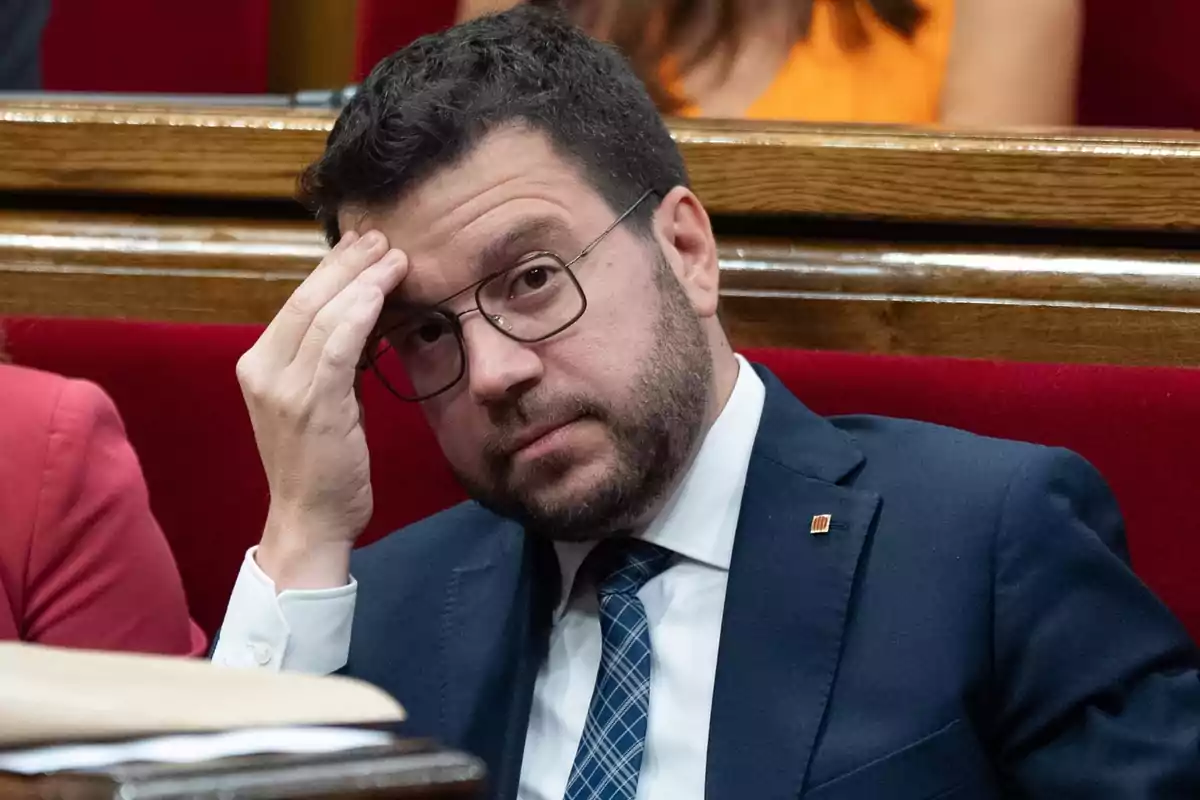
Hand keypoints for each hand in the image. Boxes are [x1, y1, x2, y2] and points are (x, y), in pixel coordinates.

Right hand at [236, 231, 407, 589]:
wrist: (309, 519)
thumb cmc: (321, 463)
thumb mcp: (321, 400)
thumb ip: (333, 360)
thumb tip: (365, 314)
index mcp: (258, 365)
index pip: (297, 303)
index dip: (331, 269)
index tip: (361, 246)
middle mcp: (261, 370)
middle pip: (306, 299)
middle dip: (347, 263)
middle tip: (380, 239)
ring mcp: (284, 388)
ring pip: (323, 315)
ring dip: (361, 279)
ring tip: (392, 256)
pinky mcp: (312, 404)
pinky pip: (337, 345)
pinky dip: (360, 311)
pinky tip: (383, 289)